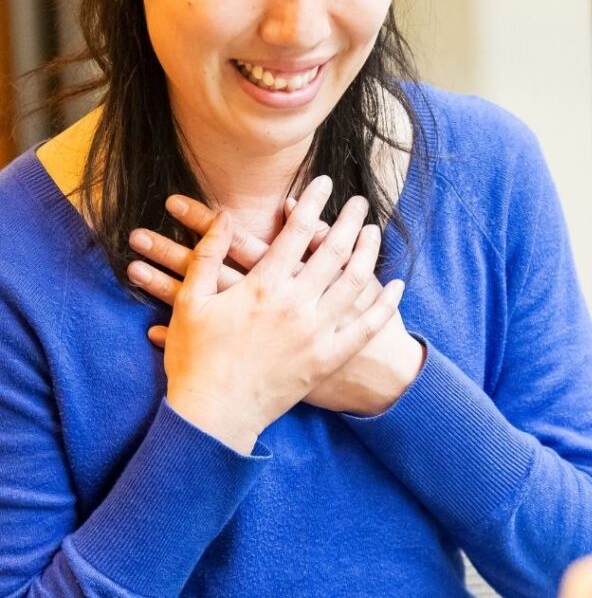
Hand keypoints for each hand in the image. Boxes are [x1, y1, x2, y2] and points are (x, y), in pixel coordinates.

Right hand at [128, 193, 424, 416]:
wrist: (215, 414)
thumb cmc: (196, 358)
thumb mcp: (190, 302)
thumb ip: (208, 255)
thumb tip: (224, 216)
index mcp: (263, 286)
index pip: (296, 233)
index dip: (312, 203)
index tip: (324, 183)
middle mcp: (296, 304)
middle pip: (334, 251)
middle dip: (349, 221)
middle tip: (359, 201)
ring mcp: (317, 333)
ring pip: (355, 283)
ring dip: (369, 253)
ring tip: (374, 232)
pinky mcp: (328, 359)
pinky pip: (366, 327)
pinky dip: (384, 305)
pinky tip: (395, 286)